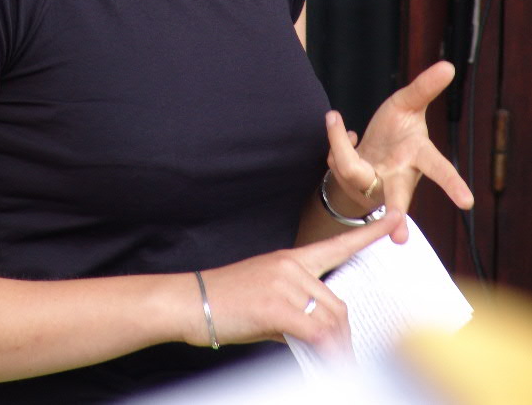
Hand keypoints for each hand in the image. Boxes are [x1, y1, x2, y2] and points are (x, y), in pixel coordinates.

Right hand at [190, 210, 399, 351]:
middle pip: (338, 305)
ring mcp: (284, 284)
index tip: (396, 219)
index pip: (337, 245)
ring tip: (335, 369)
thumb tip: (321, 334)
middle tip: (345, 361)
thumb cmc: (227, 301)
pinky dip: (326, 356)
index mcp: (291, 259)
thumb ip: (296, 306)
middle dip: (345, 338)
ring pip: (331, 321)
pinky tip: (325, 366)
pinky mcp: (277, 307)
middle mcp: (291, 266)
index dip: (370, 234)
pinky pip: (316, 335)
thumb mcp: (266, 295)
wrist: (191, 301)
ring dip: (338, 351)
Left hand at [325, 61, 473, 243]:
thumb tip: (449, 65)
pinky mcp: (348, 181)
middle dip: (397, 215)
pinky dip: (335, 137)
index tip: (467, 202)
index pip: (438, 169)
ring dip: (340, 147)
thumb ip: (424, 88)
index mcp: (417, 157)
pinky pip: (335, 159)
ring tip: (335, 116)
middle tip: (400, 239)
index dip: (452, 184)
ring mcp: (371, 182)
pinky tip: (344, 130)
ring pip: (352, 171)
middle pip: (397, 197)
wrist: (370, 149)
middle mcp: (396, 176)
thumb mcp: (408, 104)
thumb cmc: (396, 130)